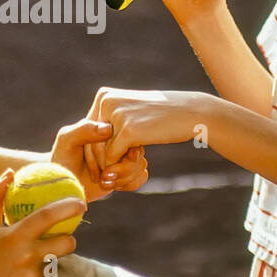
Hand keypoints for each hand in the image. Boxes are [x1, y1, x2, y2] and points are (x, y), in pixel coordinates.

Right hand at [0, 170, 78, 276]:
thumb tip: (10, 173)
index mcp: (15, 236)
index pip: (47, 216)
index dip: (68, 207)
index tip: (81, 203)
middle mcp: (26, 256)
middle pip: (66, 244)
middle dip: (68, 240)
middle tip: (60, 240)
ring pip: (55, 267)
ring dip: (47, 265)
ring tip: (26, 268)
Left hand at [50, 118, 148, 201]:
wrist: (64, 185)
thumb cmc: (62, 160)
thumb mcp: (67, 141)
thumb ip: (83, 130)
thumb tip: (109, 128)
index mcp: (105, 125)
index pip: (124, 133)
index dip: (114, 152)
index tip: (100, 165)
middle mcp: (118, 138)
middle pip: (136, 148)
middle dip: (122, 168)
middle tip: (105, 176)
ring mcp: (124, 153)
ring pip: (140, 163)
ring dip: (125, 177)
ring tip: (105, 182)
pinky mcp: (127, 170)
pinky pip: (142, 175)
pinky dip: (130, 183)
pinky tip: (114, 185)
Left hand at [89, 88, 213, 166]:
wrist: (190, 112)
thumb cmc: (161, 117)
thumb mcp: (131, 113)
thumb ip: (110, 123)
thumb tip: (91, 144)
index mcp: (104, 96)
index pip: (86, 131)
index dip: (91, 153)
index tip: (98, 171)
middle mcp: (106, 102)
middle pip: (89, 142)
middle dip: (96, 164)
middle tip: (106, 181)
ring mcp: (116, 115)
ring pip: (100, 152)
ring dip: (109, 168)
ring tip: (120, 176)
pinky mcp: (128, 130)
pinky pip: (113, 158)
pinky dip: (120, 167)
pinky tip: (133, 168)